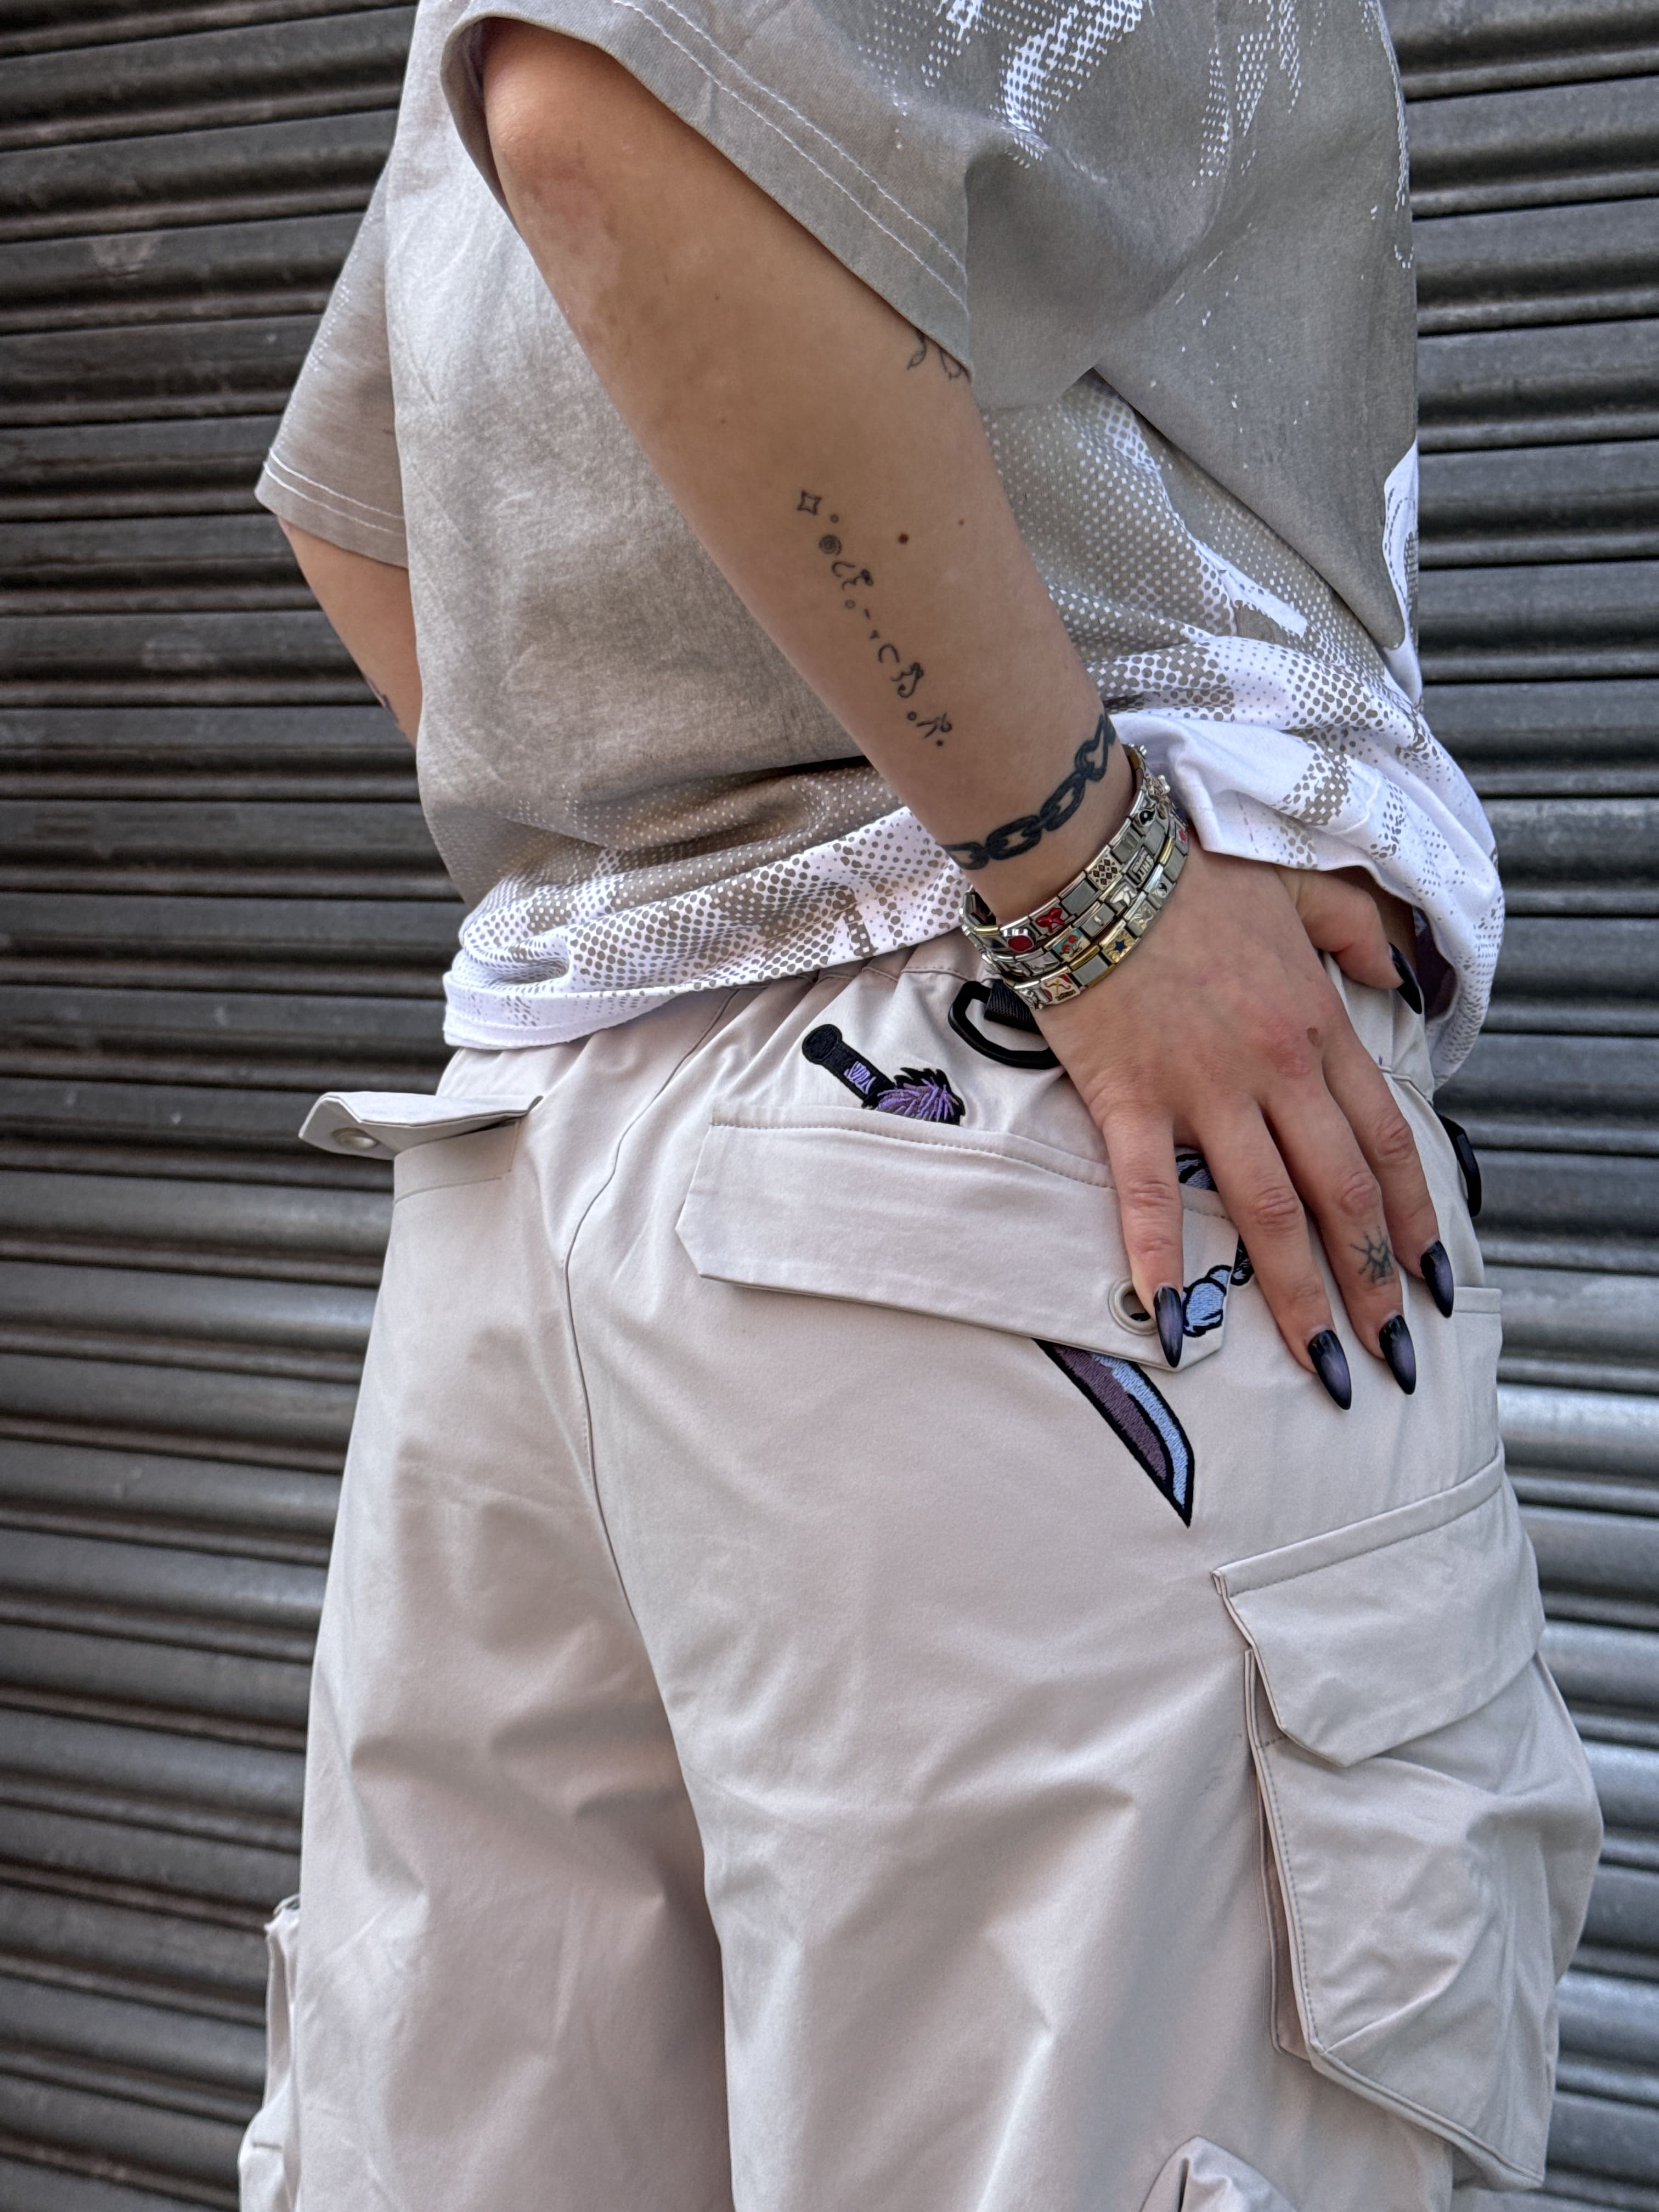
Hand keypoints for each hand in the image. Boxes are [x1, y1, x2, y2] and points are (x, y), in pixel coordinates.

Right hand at [1034, 837, 1451, 1404]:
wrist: (1095, 856)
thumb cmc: (1191, 873)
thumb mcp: (1300, 889)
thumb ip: (1360, 934)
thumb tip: (1404, 978)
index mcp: (1319, 1028)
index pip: (1388, 1143)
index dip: (1417, 1221)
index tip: (1434, 1283)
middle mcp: (1277, 1069)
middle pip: (1342, 1195)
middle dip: (1373, 1284)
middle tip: (1389, 1356)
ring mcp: (1204, 1089)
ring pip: (1268, 1210)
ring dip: (1298, 1296)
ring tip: (1320, 1364)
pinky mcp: (1130, 1098)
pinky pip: (1148, 1194)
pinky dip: (1161, 1261)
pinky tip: (1175, 1325)